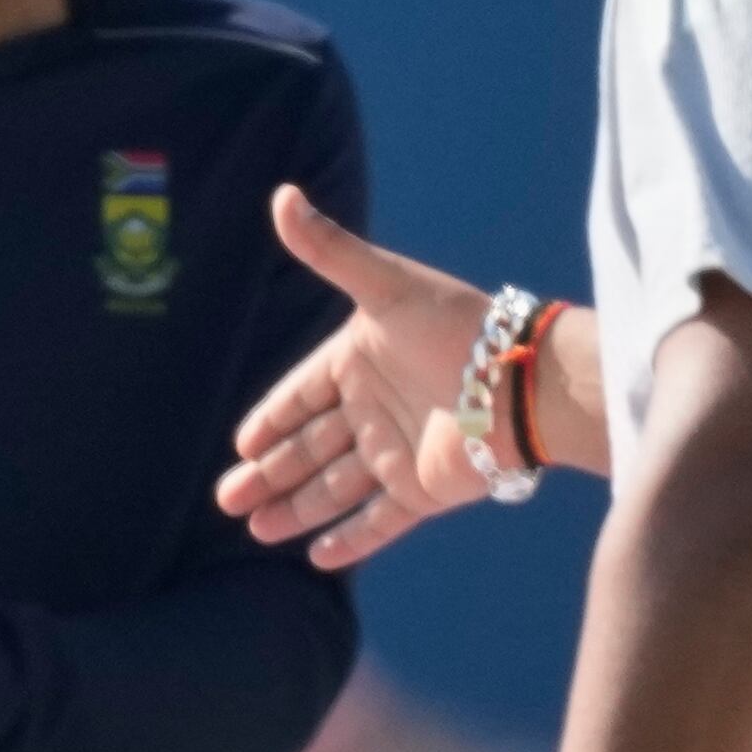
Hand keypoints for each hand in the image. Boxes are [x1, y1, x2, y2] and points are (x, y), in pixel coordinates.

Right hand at [213, 183, 499, 568]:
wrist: (524, 382)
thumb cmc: (457, 325)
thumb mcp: (386, 286)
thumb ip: (330, 249)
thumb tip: (281, 195)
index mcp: (361, 361)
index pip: (303, 394)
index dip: (272, 418)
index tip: (241, 442)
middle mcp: (375, 410)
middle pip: (310, 447)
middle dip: (268, 473)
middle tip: (227, 498)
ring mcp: (398, 452)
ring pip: (334, 488)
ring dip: (296, 508)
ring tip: (256, 528)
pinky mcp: (424, 491)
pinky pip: (378, 520)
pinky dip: (350, 539)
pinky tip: (316, 557)